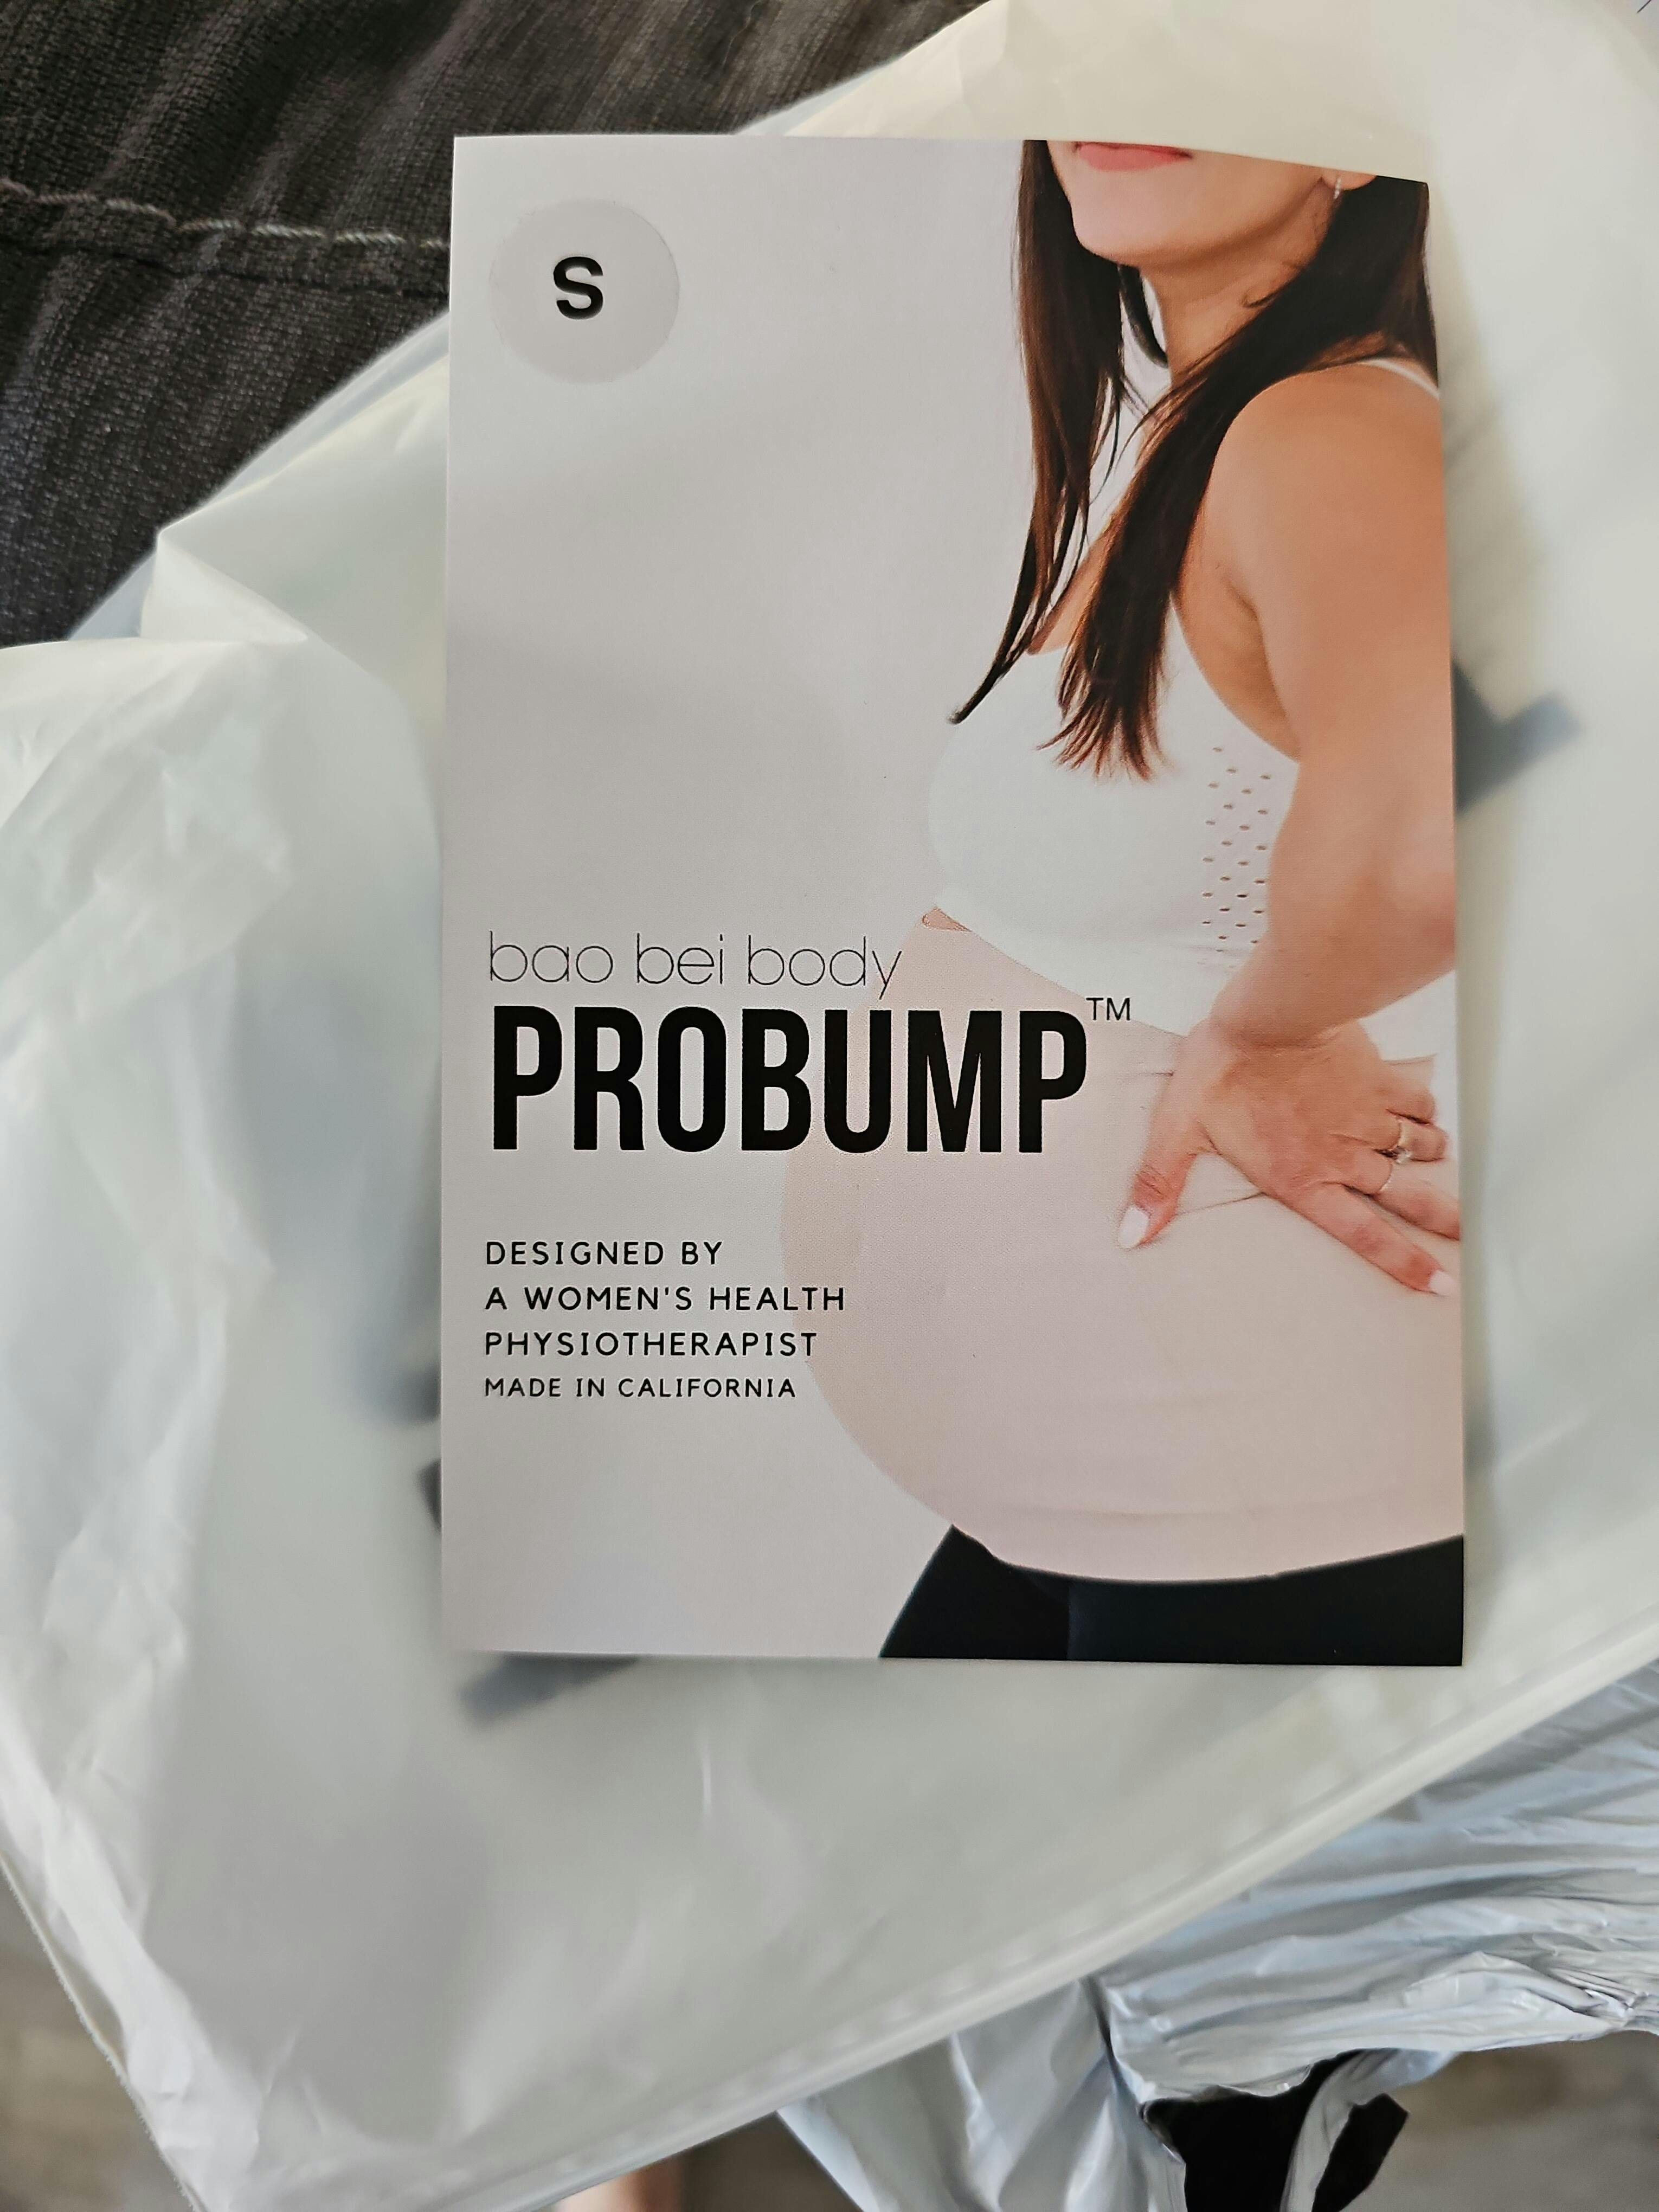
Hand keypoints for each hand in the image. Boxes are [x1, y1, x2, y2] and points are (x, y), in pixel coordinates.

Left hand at [1119, 1016, 1458, 1292]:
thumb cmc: (1224, 1066)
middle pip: (1406, 1198)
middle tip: (1471, 1238)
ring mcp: (1369, 1116)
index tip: (1440, 1286)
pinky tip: (1425, 1113)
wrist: (1270, 1010)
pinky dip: (1426, 1112)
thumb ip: (1160, 1185)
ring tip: (1441, 1169)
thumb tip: (1133, 1236)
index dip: (1403, 1262)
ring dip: (1432, 1161)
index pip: (1362, 1233)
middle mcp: (1346, 1155)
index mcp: (1303, 1177)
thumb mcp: (1180, 1128)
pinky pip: (1418, 1103)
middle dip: (1443, 1220)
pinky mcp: (1380, 1079)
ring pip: (1419, 1149)